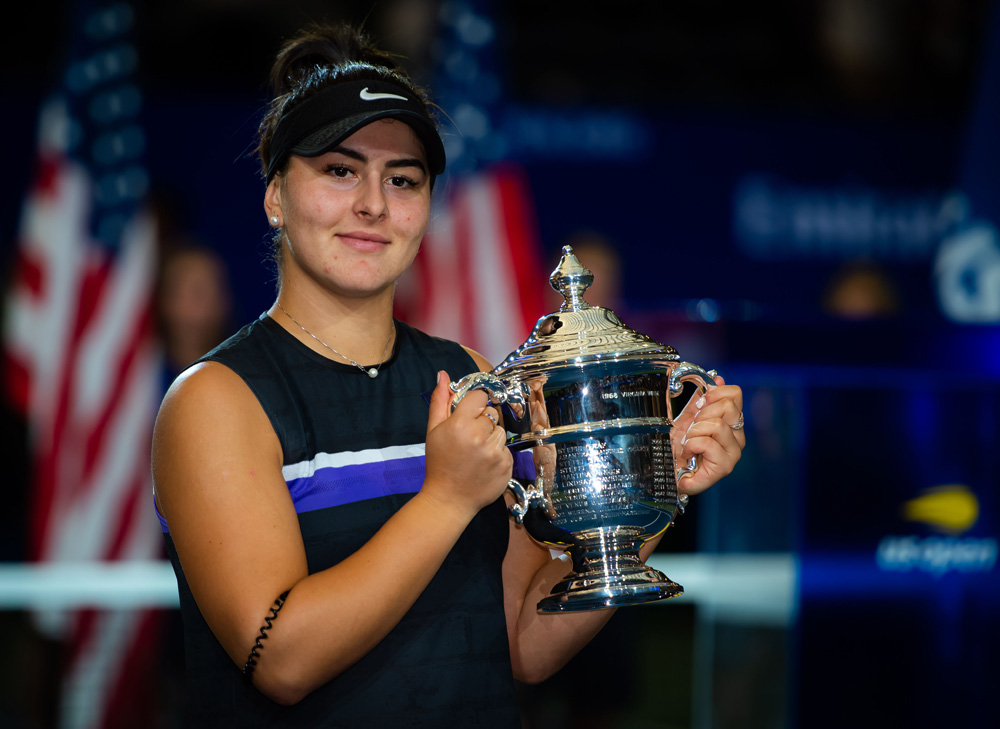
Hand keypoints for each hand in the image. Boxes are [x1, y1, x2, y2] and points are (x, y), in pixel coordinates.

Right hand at [423, 371, 512, 519]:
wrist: (448, 499)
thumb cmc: (439, 463)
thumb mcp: (433, 430)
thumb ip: (440, 400)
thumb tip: (443, 375)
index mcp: (460, 424)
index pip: (481, 396)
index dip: (475, 404)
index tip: (469, 414)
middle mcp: (480, 436)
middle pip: (492, 413)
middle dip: (482, 422)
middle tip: (469, 438)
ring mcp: (495, 452)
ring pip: (501, 431)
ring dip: (491, 438)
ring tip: (476, 452)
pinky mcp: (506, 465)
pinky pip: (506, 449)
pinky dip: (497, 454)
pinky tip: (483, 464)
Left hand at [672, 376, 743, 494]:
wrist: (667, 470)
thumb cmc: (678, 446)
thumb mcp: (688, 417)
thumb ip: (702, 399)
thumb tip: (718, 377)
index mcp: (731, 422)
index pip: (735, 394)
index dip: (714, 393)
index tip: (698, 405)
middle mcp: (737, 437)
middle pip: (728, 407)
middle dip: (702, 414)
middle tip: (691, 429)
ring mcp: (733, 453)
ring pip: (718, 425)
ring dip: (694, 432)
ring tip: (688, 443)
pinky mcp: (725, 467)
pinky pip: (708, 443)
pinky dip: (691, 445)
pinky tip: (688, 454)